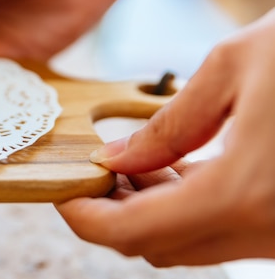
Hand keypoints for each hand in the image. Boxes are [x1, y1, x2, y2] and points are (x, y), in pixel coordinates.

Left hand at [55, 9, 274, 266]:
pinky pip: (226, 230)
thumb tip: (115, 160)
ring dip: (149, 212)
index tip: (62, 193)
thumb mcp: (231, 69)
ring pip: (192, 243)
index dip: (85, 218)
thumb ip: (167, 126)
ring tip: (127, 166)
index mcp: (243, 192)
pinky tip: (174, 170)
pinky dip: (188, 209)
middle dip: (114, 214)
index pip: (134, 233)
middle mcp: (271, 229)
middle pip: (159, 246)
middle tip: (93, 171)